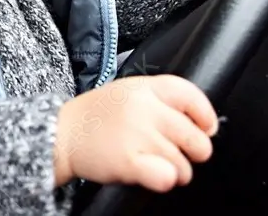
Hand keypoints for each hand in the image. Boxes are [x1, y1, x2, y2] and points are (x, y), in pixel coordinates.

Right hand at [52, 75, 218, 192]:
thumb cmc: (95, 117)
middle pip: (195, 136)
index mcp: (144, 88)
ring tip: (158, 164)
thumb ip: (159, 100)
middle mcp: (143, 108)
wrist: (60, 133)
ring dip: (178, 171)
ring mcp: (137, 134)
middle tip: (183, 154)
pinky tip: (154, 174)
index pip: (190, 95)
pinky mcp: (129, 161)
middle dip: (196, 151)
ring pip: (184, 163)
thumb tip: (199, 122)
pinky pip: (167, 177)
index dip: (205, 115)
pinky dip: (166, 180)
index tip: (207, 128)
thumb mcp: (126, 92)